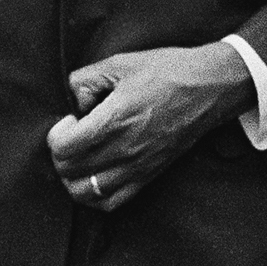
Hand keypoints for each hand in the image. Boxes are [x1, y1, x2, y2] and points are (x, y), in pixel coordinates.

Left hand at [47, 43, 255, 210]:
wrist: (210, 87)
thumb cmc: (169, 71)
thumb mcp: (121, 63)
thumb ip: (85, 79)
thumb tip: (74, 101)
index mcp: (116, 119)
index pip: (64, 147)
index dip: (57, 134)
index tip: (70, 120)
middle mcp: (125, 148)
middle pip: (69, 170)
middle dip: (62, 152)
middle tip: (74, 134)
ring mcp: (137, 165)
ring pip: (85, 193)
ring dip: (73, 177)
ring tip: (80, 157)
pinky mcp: (148, 174)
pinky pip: (111, 202)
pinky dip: (94, 196)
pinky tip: (95, 176)